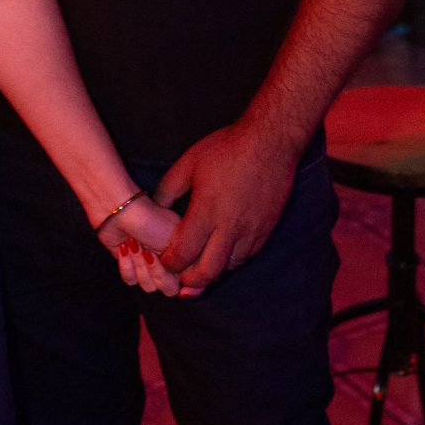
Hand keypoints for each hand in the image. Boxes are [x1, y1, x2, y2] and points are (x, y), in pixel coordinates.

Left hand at [99, 193, 182, 297]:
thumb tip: (190, 287)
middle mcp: (170, 260)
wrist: (119, 210)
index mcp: (186, 253)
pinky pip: (131, 280)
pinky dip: (126, 265)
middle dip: (157, 271)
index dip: (182, 280)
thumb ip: (189, 268)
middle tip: (149, 251)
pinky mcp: (129, 264)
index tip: (170, 267)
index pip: (191, 282)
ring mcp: (149, 264)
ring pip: (148, 287)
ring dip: (140, 265)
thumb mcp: (180, 242)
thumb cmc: (152, 221)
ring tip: (135, 244)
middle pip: (168, 289)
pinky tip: (124, 247)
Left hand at [156, 121, 298, 293]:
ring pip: (228, 267)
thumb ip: (168, 189)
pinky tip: (222, 254)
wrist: (270, 142)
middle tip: (180, 281)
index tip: (164, 260)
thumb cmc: (227, 149)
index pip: (184, 253)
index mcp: (207, 211)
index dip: (170, 263)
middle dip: (190, 282)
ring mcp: (251, 231)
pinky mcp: (266, 230)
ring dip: (212, 271)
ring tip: (199, 268)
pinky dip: (231, 261)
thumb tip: (154, 209)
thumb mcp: (188, 164)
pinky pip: (246, 256)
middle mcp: (230, 227)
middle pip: (207, 272)